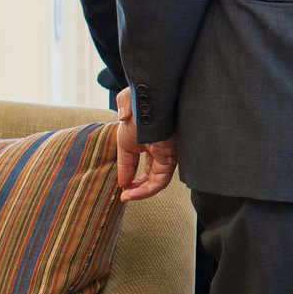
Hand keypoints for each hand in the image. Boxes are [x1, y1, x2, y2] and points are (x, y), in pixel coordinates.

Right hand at [115, 86, 177, 201]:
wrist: (148, 97)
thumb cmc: (137, 106)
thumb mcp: (123, 129)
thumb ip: (123, 153)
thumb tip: (123, 173)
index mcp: (149, 140)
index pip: (141, 164)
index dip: (130, 176)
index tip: (121, 187)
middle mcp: (160, 149)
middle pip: (152, 174)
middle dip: (137, 187)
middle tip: (124, 195)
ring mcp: (166, 153)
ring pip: (156, 181)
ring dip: (140, 192)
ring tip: (126, 197)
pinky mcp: (170, 157)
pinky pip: (160, 181)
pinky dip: (146, 191)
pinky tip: (131, 193)